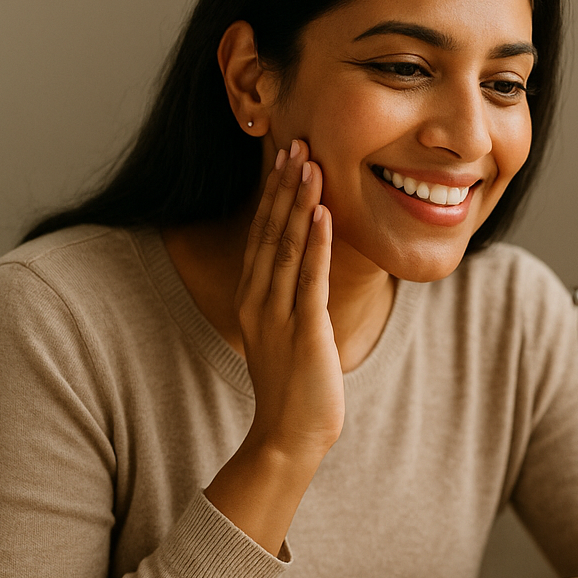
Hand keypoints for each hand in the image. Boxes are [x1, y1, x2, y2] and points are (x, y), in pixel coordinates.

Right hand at [204, 139, 340, 553]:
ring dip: (298, 202)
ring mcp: (278, 315)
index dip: (274, 194)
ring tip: (309, 163)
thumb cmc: (296, 389)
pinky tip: (322, 213)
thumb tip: (311, 269)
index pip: (263, 234)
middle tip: (295, 140)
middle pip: (270, 230)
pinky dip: (315, 243)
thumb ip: (295, 299)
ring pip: (286, 246)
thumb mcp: (290, 334)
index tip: (285, 156)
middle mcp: (260, 300)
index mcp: (255, 298)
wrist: (288, 436)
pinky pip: (308, 278)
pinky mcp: (303, 331)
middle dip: (283, 185)